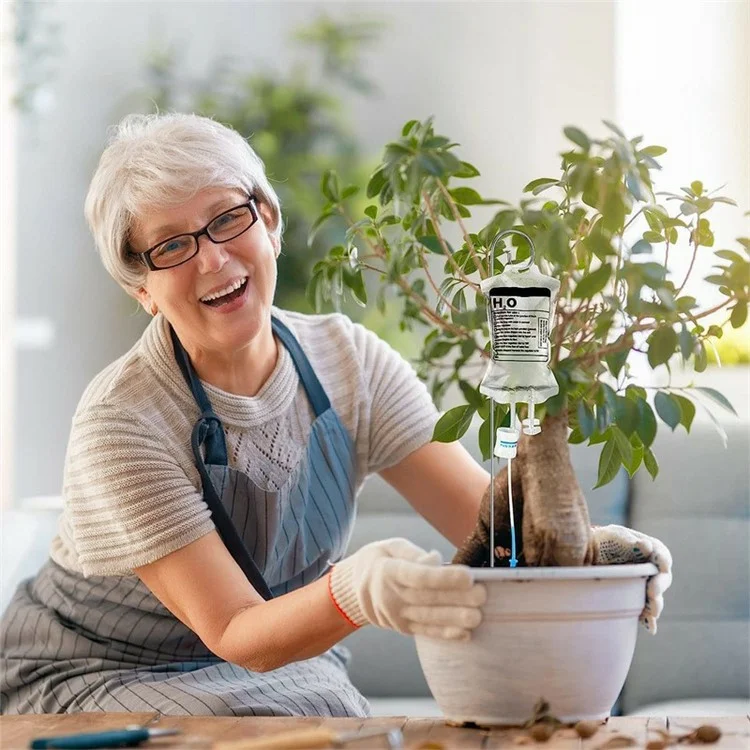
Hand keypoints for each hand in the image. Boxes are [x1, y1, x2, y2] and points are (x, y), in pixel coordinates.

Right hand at [328, 538, 486, 640]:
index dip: (443, 577)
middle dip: (457, 598)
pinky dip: (445, 634)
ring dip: (455, 618)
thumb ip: (414, 553)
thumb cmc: (381, 560)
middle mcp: (391, 596)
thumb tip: (435, 560)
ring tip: (477, 616)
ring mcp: (396, 615)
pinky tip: (464, 633)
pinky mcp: (403, 628)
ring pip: (429, 618)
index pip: (419, 576)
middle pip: (427, 598)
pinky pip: (426, 631)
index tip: (468, 575)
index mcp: (388, 571)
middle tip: (482, 595)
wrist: (356, 589)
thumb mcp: (391, 546)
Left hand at [593, 524, 672, 633]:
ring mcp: (645, 585)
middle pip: (662, 579)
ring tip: (652, 611)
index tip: (663, 567)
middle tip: (652, 592)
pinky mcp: (636, 597)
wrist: (589, 554)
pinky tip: (650, 627)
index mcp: (651, 550)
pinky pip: (645, 610)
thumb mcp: (615, 535)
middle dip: (659, 586)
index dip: (663, 561)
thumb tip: (647, 546)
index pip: (662, 556)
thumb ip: (630, 541)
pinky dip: (648, 618)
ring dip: (655, 604)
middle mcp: (652, 569)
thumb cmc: (605, 540)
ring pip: (655, 597)